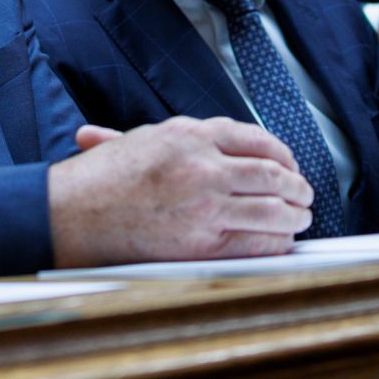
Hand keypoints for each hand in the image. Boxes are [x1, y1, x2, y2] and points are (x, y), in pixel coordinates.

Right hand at [48, 115, 312, 266]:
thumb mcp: (141, 138)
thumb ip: (181, 136)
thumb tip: (216, 137)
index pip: (256, 139)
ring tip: (301, 218)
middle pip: (272, 175)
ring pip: (274, 210)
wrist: (75, 213)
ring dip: (295, 215)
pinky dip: (278, 243)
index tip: (288, 164)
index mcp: (189, 134)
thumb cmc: (102, 176)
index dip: (281, 153)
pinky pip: (257, 244)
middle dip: (296, 186)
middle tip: (304, 194)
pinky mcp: (202, 244)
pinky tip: (282, 241)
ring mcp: (205, 206)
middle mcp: (203, 167)